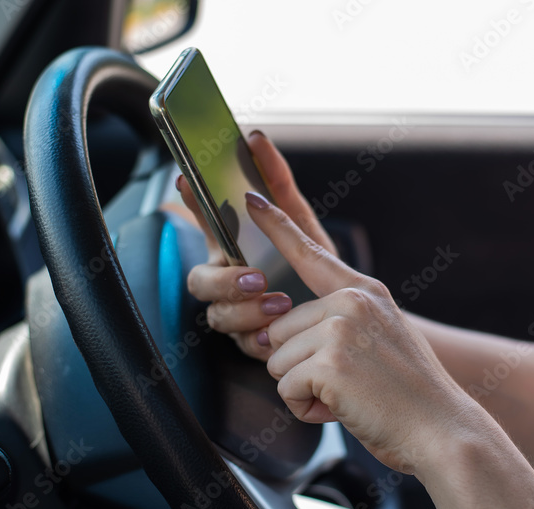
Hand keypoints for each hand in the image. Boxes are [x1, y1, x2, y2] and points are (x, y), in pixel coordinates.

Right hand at [178, 130, 336, 360]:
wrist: (347, 315)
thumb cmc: (316, 263)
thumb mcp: (302, 221)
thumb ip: (278, 181)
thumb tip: (256, 139)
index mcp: (233, 248)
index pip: (204, 224)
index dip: (190, 203)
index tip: (186, 180)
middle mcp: (227, 282)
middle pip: (199, 281)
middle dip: (223, 281)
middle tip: (256, 277)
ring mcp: (236, 314)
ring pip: (218, 316)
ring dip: (246, 311)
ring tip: (280, 305)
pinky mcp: (252, 342)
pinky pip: (244, 345)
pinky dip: (261, 339)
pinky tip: (278, 334)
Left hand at [245, 191, 463, 472]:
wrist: (444, 431)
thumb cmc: (409, 398)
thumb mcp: (382, 340)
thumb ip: (338, 326)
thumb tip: (272, 338)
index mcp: (365, 292)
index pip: (310, 253)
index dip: (276, 226)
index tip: (250, 198)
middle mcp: (351, 301)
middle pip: (278, 331)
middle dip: (300, 368)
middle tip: (347, 386)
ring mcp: (340, 328)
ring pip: (276, 362)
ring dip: (302, 391)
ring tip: (348, 398)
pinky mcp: (329, 361)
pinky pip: (285, 388)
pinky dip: (306, 410)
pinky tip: (343, 409)